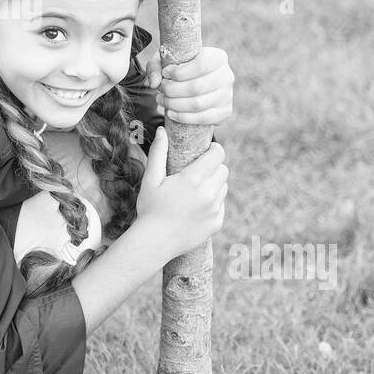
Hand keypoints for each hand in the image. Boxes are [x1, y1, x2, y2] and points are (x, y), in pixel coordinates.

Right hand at [134, 126, 227, 256]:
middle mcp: (209, 193)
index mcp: (194, 178)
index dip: (214, 149)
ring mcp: (215, 209)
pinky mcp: (217, 223)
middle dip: (213, 166)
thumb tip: (163, 130)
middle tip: (198, 171)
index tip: (206, 151)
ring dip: (214, 184)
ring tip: (195, 190)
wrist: (154, 242)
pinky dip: (213, 202)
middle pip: (223, 169)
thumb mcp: (151, 178)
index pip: (218, 154)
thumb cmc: (150, 208)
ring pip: (223, 187)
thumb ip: (159, 152)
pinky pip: (221, 205)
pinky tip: (196, 207)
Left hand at [143, 46, 233, 125]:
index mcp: (218, 57)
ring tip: (162, 100)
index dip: (179, 72)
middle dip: (172, 90)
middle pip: (196, 87)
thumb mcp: (166, 60)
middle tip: (160, 90)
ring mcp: (227, 95)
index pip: (201, 65)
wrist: (194, 83)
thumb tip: (154, 82)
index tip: (165, 73)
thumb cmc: (179, 68)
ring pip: (198, 104)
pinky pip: (203, 118)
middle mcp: (227, 75)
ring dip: (174, 105)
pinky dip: (183, 117)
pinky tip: (171, 113)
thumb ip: (156, 66)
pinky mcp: (225, 112)